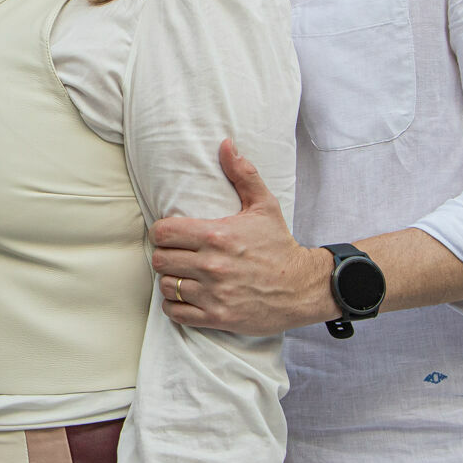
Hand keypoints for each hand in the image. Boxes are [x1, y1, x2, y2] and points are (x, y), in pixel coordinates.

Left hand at [150, 139, 335, 335]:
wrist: (302, 287)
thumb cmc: (279, 245)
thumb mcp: (264, 206)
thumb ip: (242, 174)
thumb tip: (226, 145)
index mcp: (216, 235)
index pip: (163, 232)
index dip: (162, 233)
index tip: (172, 235)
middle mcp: (211, 265)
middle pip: (160, 259)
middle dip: (165, 256)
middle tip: (177, 255)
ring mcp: (213, 294)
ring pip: (166, 285)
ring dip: (170, 280)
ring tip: (182, 275)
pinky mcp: (217, 317)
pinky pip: (176, 312)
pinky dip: (175, 305)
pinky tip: (186, 297)